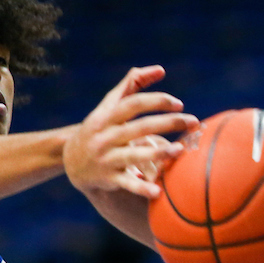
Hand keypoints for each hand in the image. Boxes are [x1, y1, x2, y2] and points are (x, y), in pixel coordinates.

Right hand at [64, 66, 197, 199]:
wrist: (70, 160)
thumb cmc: (99, 127)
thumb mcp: (108, 106)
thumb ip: (132, 84)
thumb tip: (160, 69)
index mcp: (106, 117)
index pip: (133, 104)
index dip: (156, 101)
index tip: (179, 103)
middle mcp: (105, 137)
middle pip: (139, 127)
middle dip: (168, 123)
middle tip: (193, 122)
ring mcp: (106, 158)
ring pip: (134, 155)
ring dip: (158, 153)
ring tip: (180, 150)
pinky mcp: (108, 179)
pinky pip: (127, 183)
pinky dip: (141, 188)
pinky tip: (159, 192)